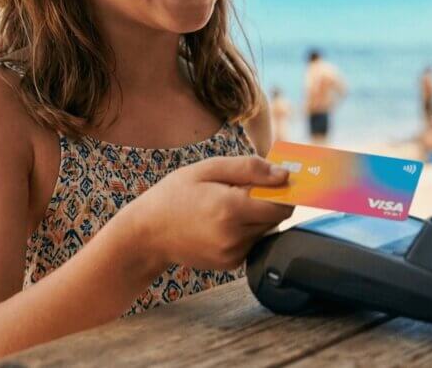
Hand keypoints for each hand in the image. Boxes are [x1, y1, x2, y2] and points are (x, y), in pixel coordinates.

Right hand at [128, 156, 293, 270]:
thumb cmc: (175, 194)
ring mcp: (233, 254)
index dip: (284, 189)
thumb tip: (284, 174)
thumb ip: (249, 168)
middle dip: (268, 200)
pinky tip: (221, 222)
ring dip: (256, 215)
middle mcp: (235, 236)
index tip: (278, 179)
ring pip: (265, 230)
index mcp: (230, 208)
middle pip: (276, 217)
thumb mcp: (208, 169)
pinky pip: (252, 242)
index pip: (282, 203)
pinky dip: (245, 230)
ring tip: (226, 205)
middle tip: (244, 188)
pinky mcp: (230, 264)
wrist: (147, 233)